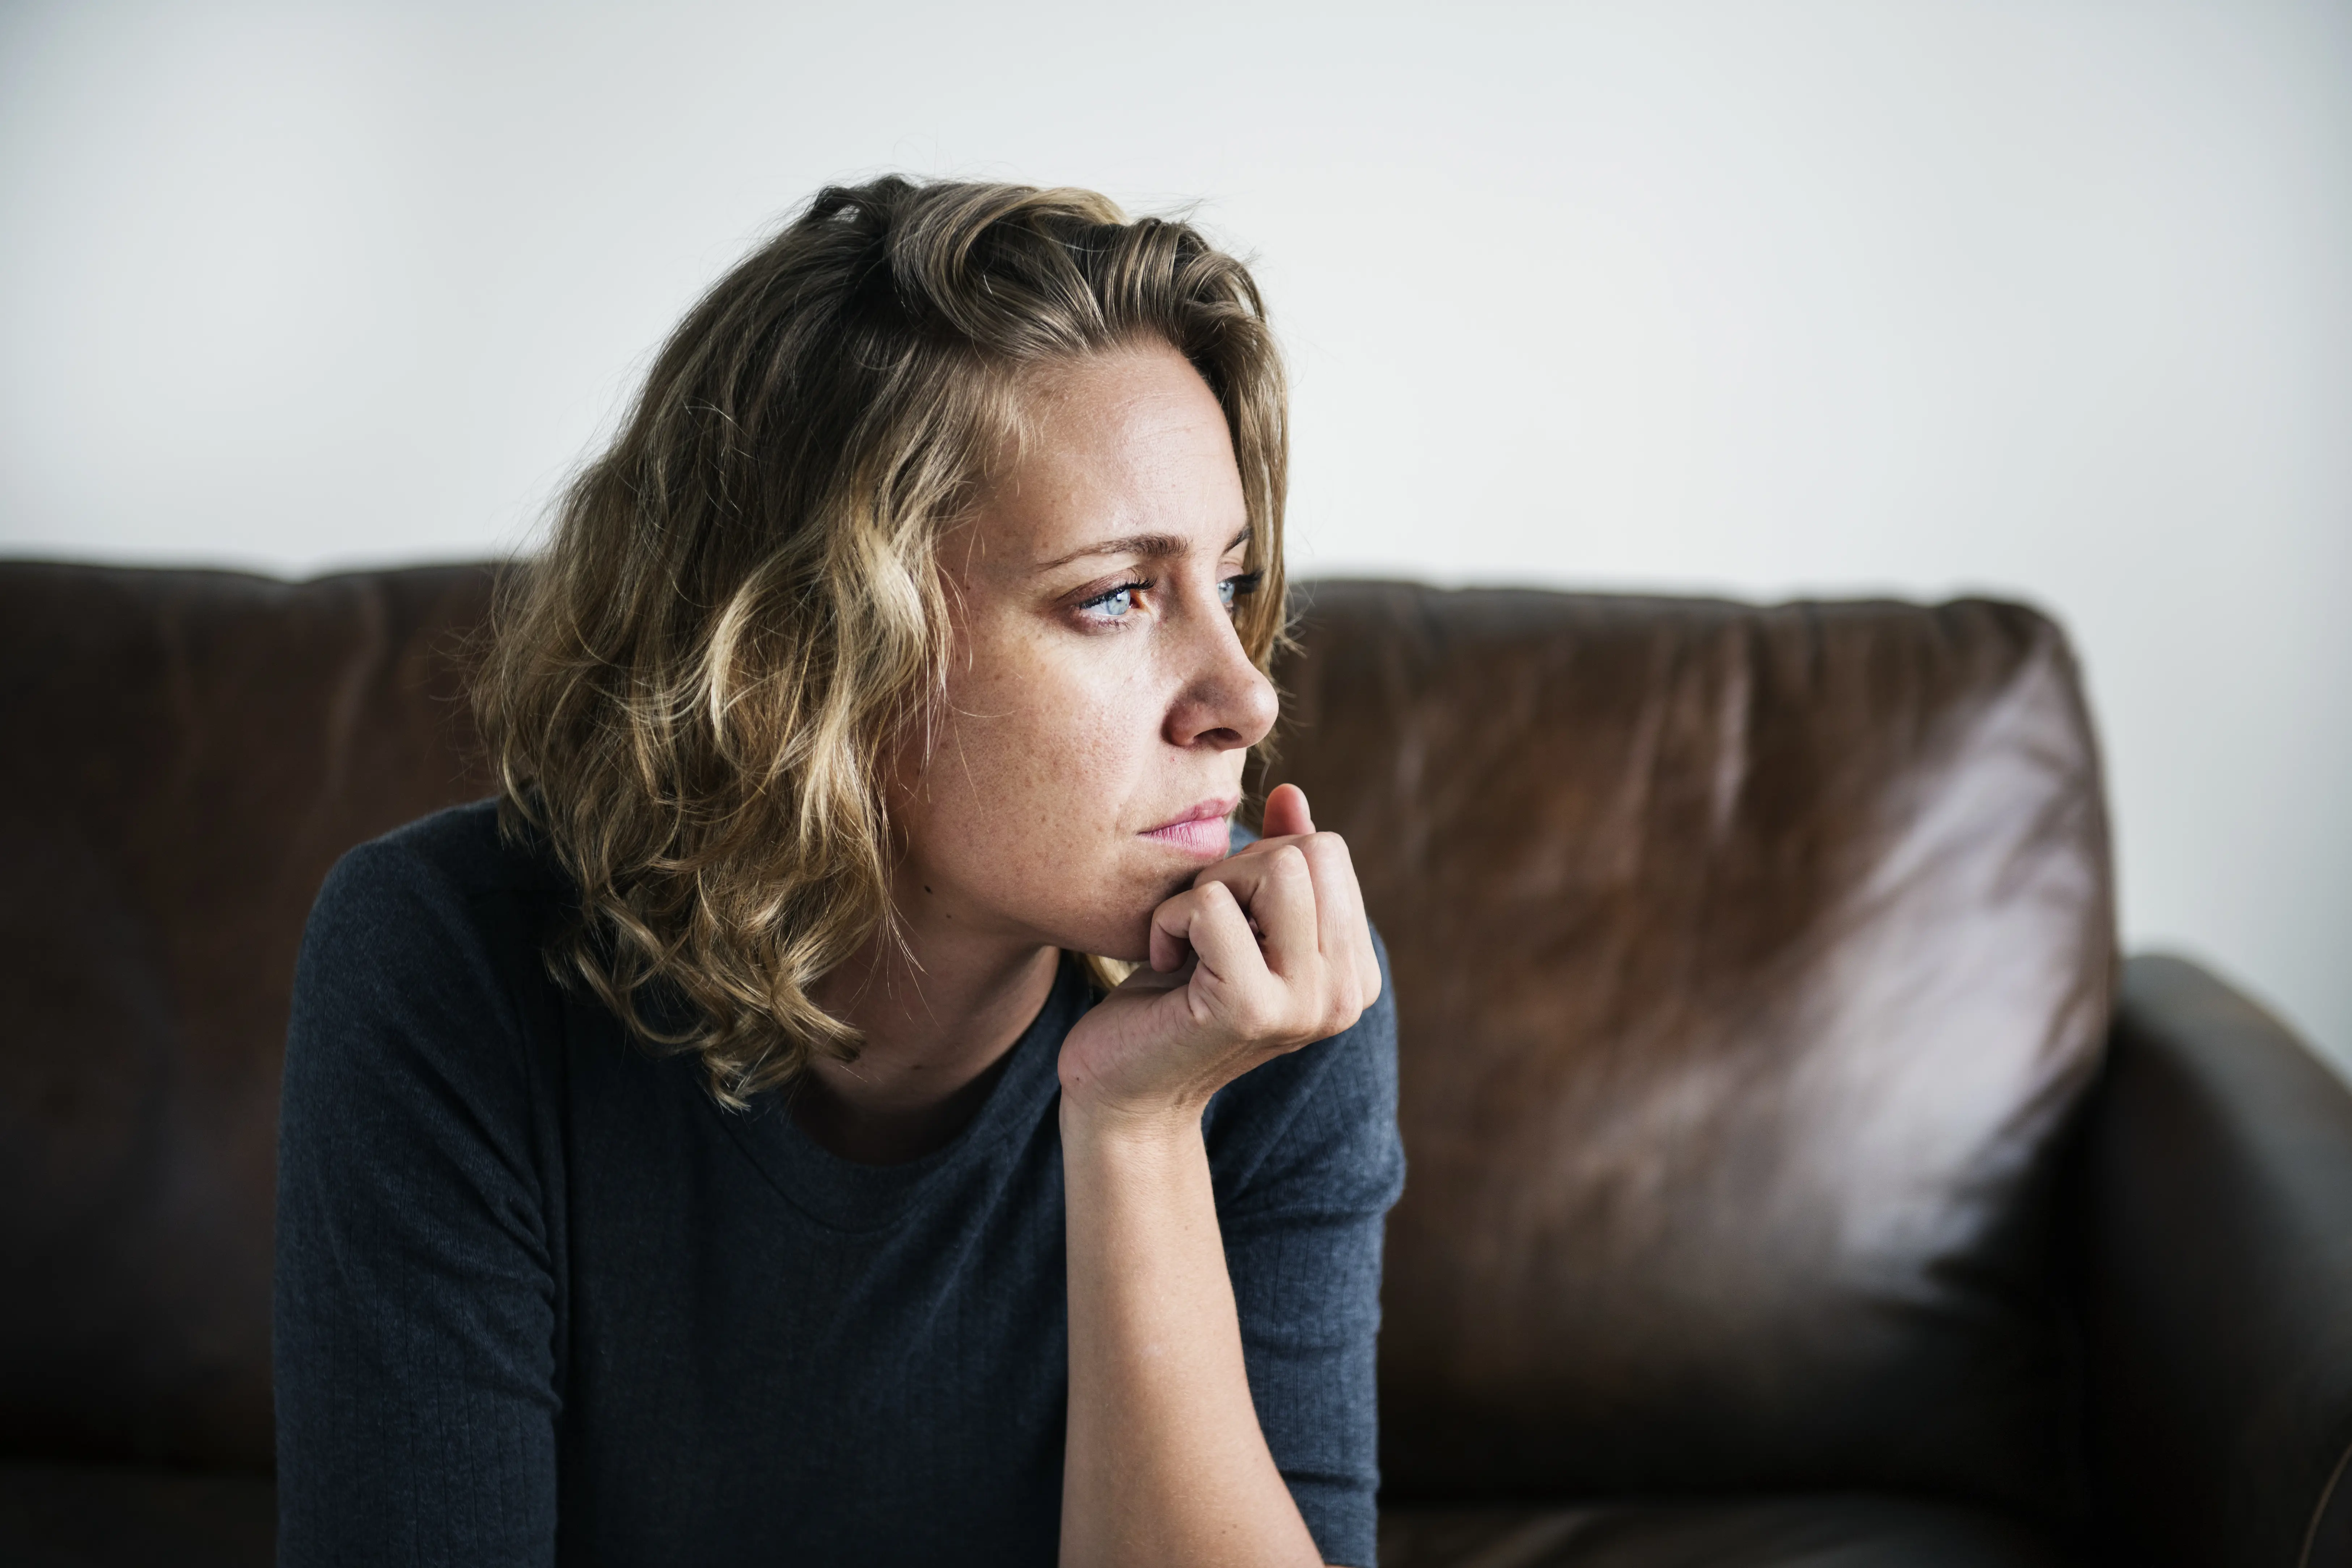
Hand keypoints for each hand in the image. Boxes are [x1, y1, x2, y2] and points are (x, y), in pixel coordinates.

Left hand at [1058, 784, 1380, 1126]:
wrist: (1125, 1089)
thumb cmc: (1174, 998)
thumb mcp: (1235, 920)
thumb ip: (1276, 862)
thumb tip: (1291, 794)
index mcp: (1354, 972)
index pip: (1329, 851)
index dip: (1260, 864)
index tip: (1227, 920)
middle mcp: (1345, 994)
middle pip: (1310, 851)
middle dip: (1239, 868)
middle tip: (1203, 928)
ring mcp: (1305, 1005)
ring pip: (1276, 868)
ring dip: (1209, 889)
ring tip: (1189, 941)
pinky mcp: (1251, 1009)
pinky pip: (1212, 905)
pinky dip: (1170, 920)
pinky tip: (1165, 965)